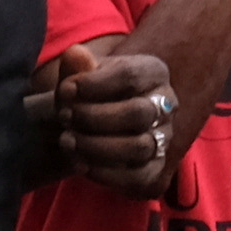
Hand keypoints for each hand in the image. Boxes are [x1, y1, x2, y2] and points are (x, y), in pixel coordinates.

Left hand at [41, 42, 179, 194]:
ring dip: (96, 146)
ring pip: (139, 146)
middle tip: (63, 116)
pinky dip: (105, 173)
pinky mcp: (154, 169)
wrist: (85, 124)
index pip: (130, 76)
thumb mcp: (79, 75)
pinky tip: (79, 163)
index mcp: (153, 72)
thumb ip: (76, 66)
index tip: (65, 90)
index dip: (94, 84)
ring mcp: (164, 138)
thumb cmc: (85, 95)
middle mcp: (166, 104)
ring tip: (67, 141)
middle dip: (93, 117)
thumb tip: (76, 54)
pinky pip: (136, 177)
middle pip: (137, 113)